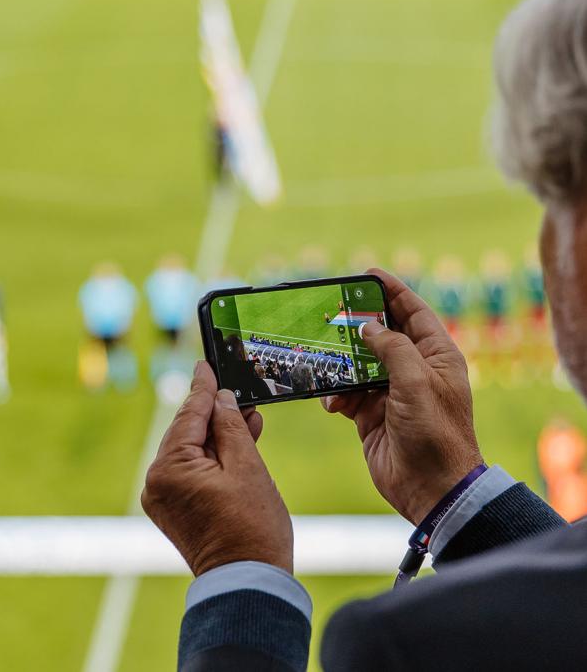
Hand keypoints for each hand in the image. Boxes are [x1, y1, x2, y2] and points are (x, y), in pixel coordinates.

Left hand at [141, 361, 292, 575]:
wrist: (248, 584)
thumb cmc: (252, 528)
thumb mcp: (247, 466)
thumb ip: (231, 425)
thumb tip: (221, 399)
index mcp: (169, 469)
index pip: (189, 415)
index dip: (203, 388)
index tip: (205, 365)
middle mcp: (157, 481)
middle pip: (189, 432)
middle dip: (217, 414)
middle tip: (240, 394)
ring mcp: (162, 497)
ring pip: (192, 451)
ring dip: (219, 436)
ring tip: (249, 419)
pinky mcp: (174, 508)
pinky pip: (192, 471)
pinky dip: (213, 458)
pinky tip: (237, 443)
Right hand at [322, 268, 482, 524]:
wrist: (429, 487)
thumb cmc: (434, 433)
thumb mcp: (416, 381)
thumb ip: (391, 347)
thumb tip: (367, 327)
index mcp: (436, 356)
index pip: (413, 312)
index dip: (392, 290)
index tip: (368, 273)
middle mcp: (414, 370)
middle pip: (382, 334)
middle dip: (358, 325)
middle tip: (333, 312)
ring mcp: (391, 392)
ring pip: (359, 364)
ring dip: (342, 365)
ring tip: (326, 362)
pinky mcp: (372, 414)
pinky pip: (348, 393)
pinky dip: (336, 395)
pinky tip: (333, 403)